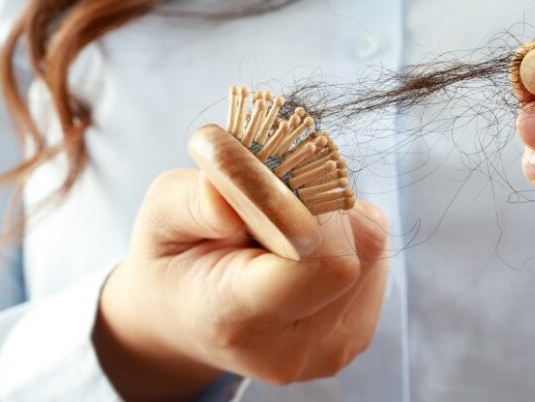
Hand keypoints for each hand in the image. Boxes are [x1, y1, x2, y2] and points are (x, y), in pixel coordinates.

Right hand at [93, 168, 387, 399]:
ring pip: (369, 247)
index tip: (279, 185)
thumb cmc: (174, 260)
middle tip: (276, 198)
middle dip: (321, 207)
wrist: (186, 319)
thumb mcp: (160, 216)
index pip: (321, 265)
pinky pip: (374, 258)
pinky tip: (303, 248)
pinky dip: (345, 238)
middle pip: (353, 251)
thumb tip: (237, 190)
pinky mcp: (356, 335)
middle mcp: (292, 348)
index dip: (313, 213)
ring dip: (335, 219)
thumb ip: (193, 200)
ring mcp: (330, 349)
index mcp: (236, 319)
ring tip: (283, 227)